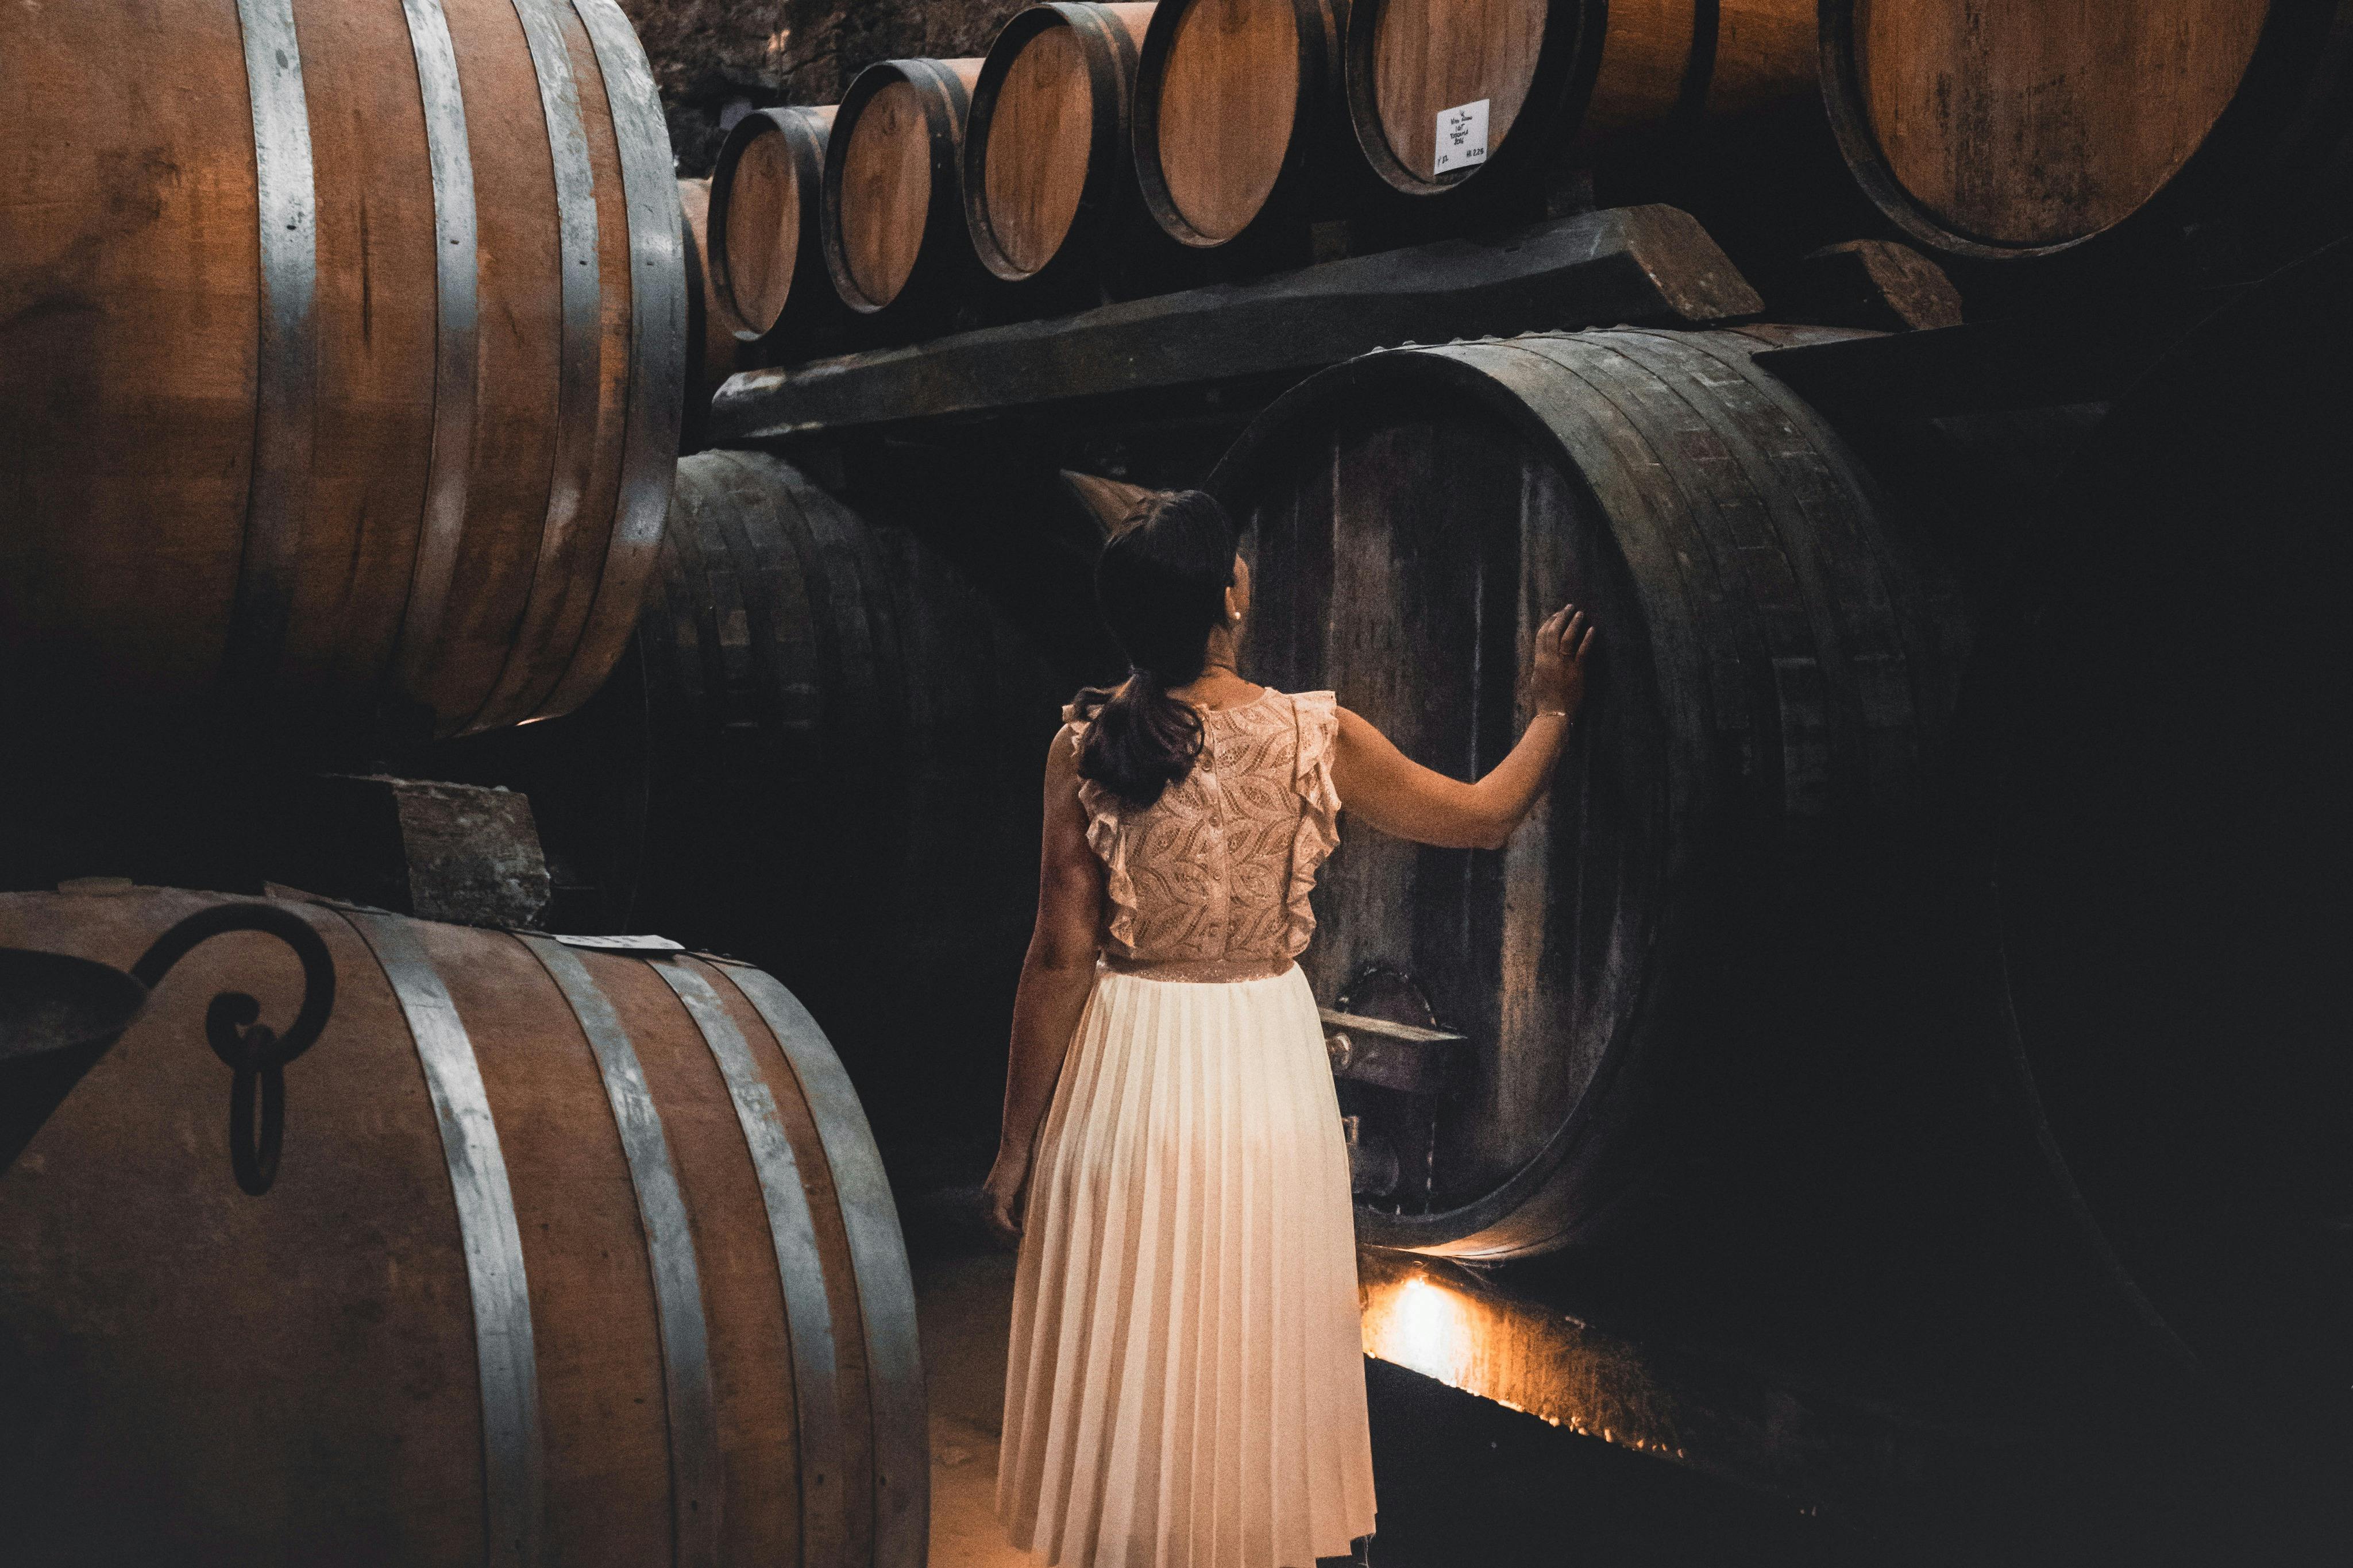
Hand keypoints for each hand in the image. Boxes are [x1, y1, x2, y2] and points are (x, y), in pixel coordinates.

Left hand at [981, 1145, 1030, 1245]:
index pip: (994, 1224)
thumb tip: (1024, 1222)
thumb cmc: (1022, 1165)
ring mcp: (989, 1199)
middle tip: (1018, 1251)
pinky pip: (1001, 1220)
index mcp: (989, 1198)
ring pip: (996, 1227)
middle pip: (993, 1228)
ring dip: (1009, 1238)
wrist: (1018, 1148)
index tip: (1015, 1245)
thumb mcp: (1020, 1190)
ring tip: (1022, 1245)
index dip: (1004, 1236)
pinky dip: (1010, 1229)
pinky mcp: (996, 1197)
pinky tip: (1022, 1234)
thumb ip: (1019, 1205)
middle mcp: (985, 1200)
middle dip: (1005, 1241)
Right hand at [1528, 604, 1596, 719]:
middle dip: (1561, 617)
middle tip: (1569, 607)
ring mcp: (1563, 665)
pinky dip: (1587, 639)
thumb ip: (1540, 665)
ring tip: (1580, 613)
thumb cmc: (1545, 700)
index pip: (1542, 635)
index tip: (1556, 614)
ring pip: (1567, 638)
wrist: (1554, 714)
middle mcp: (1550, 660)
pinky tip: (1592, 630)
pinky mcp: (1577, 671)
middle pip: (1554, 632)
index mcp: (1539, 661)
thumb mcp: (1537, 679)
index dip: (1549, 622)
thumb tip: (1543, 655)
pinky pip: (1582, 651)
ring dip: (1574, 623)